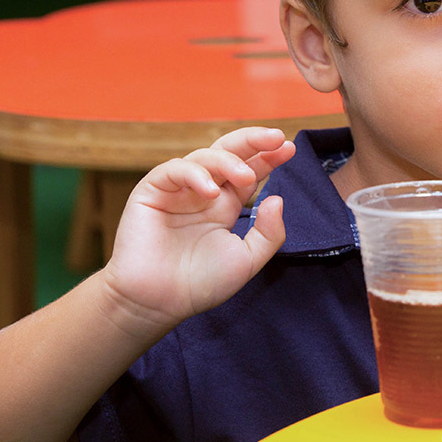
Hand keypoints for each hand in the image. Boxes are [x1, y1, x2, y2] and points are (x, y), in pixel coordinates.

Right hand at [101, 127, 294, 334]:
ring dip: (229, 161)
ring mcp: (178, 189)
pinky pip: (175, 170)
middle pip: (230, 152)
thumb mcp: (247, 260)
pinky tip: (210, 191)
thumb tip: (277, 198)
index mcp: (225, 204)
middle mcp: (204, 192)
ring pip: (205, 156)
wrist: (156, 303)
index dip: (268, 157)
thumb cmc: (199, 284)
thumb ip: (268, 233)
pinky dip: (194, 174)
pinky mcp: (152, 191)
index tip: (289, 148)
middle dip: (254, 141)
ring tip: (246, 177)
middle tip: (276, 137)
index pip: (249, 171)